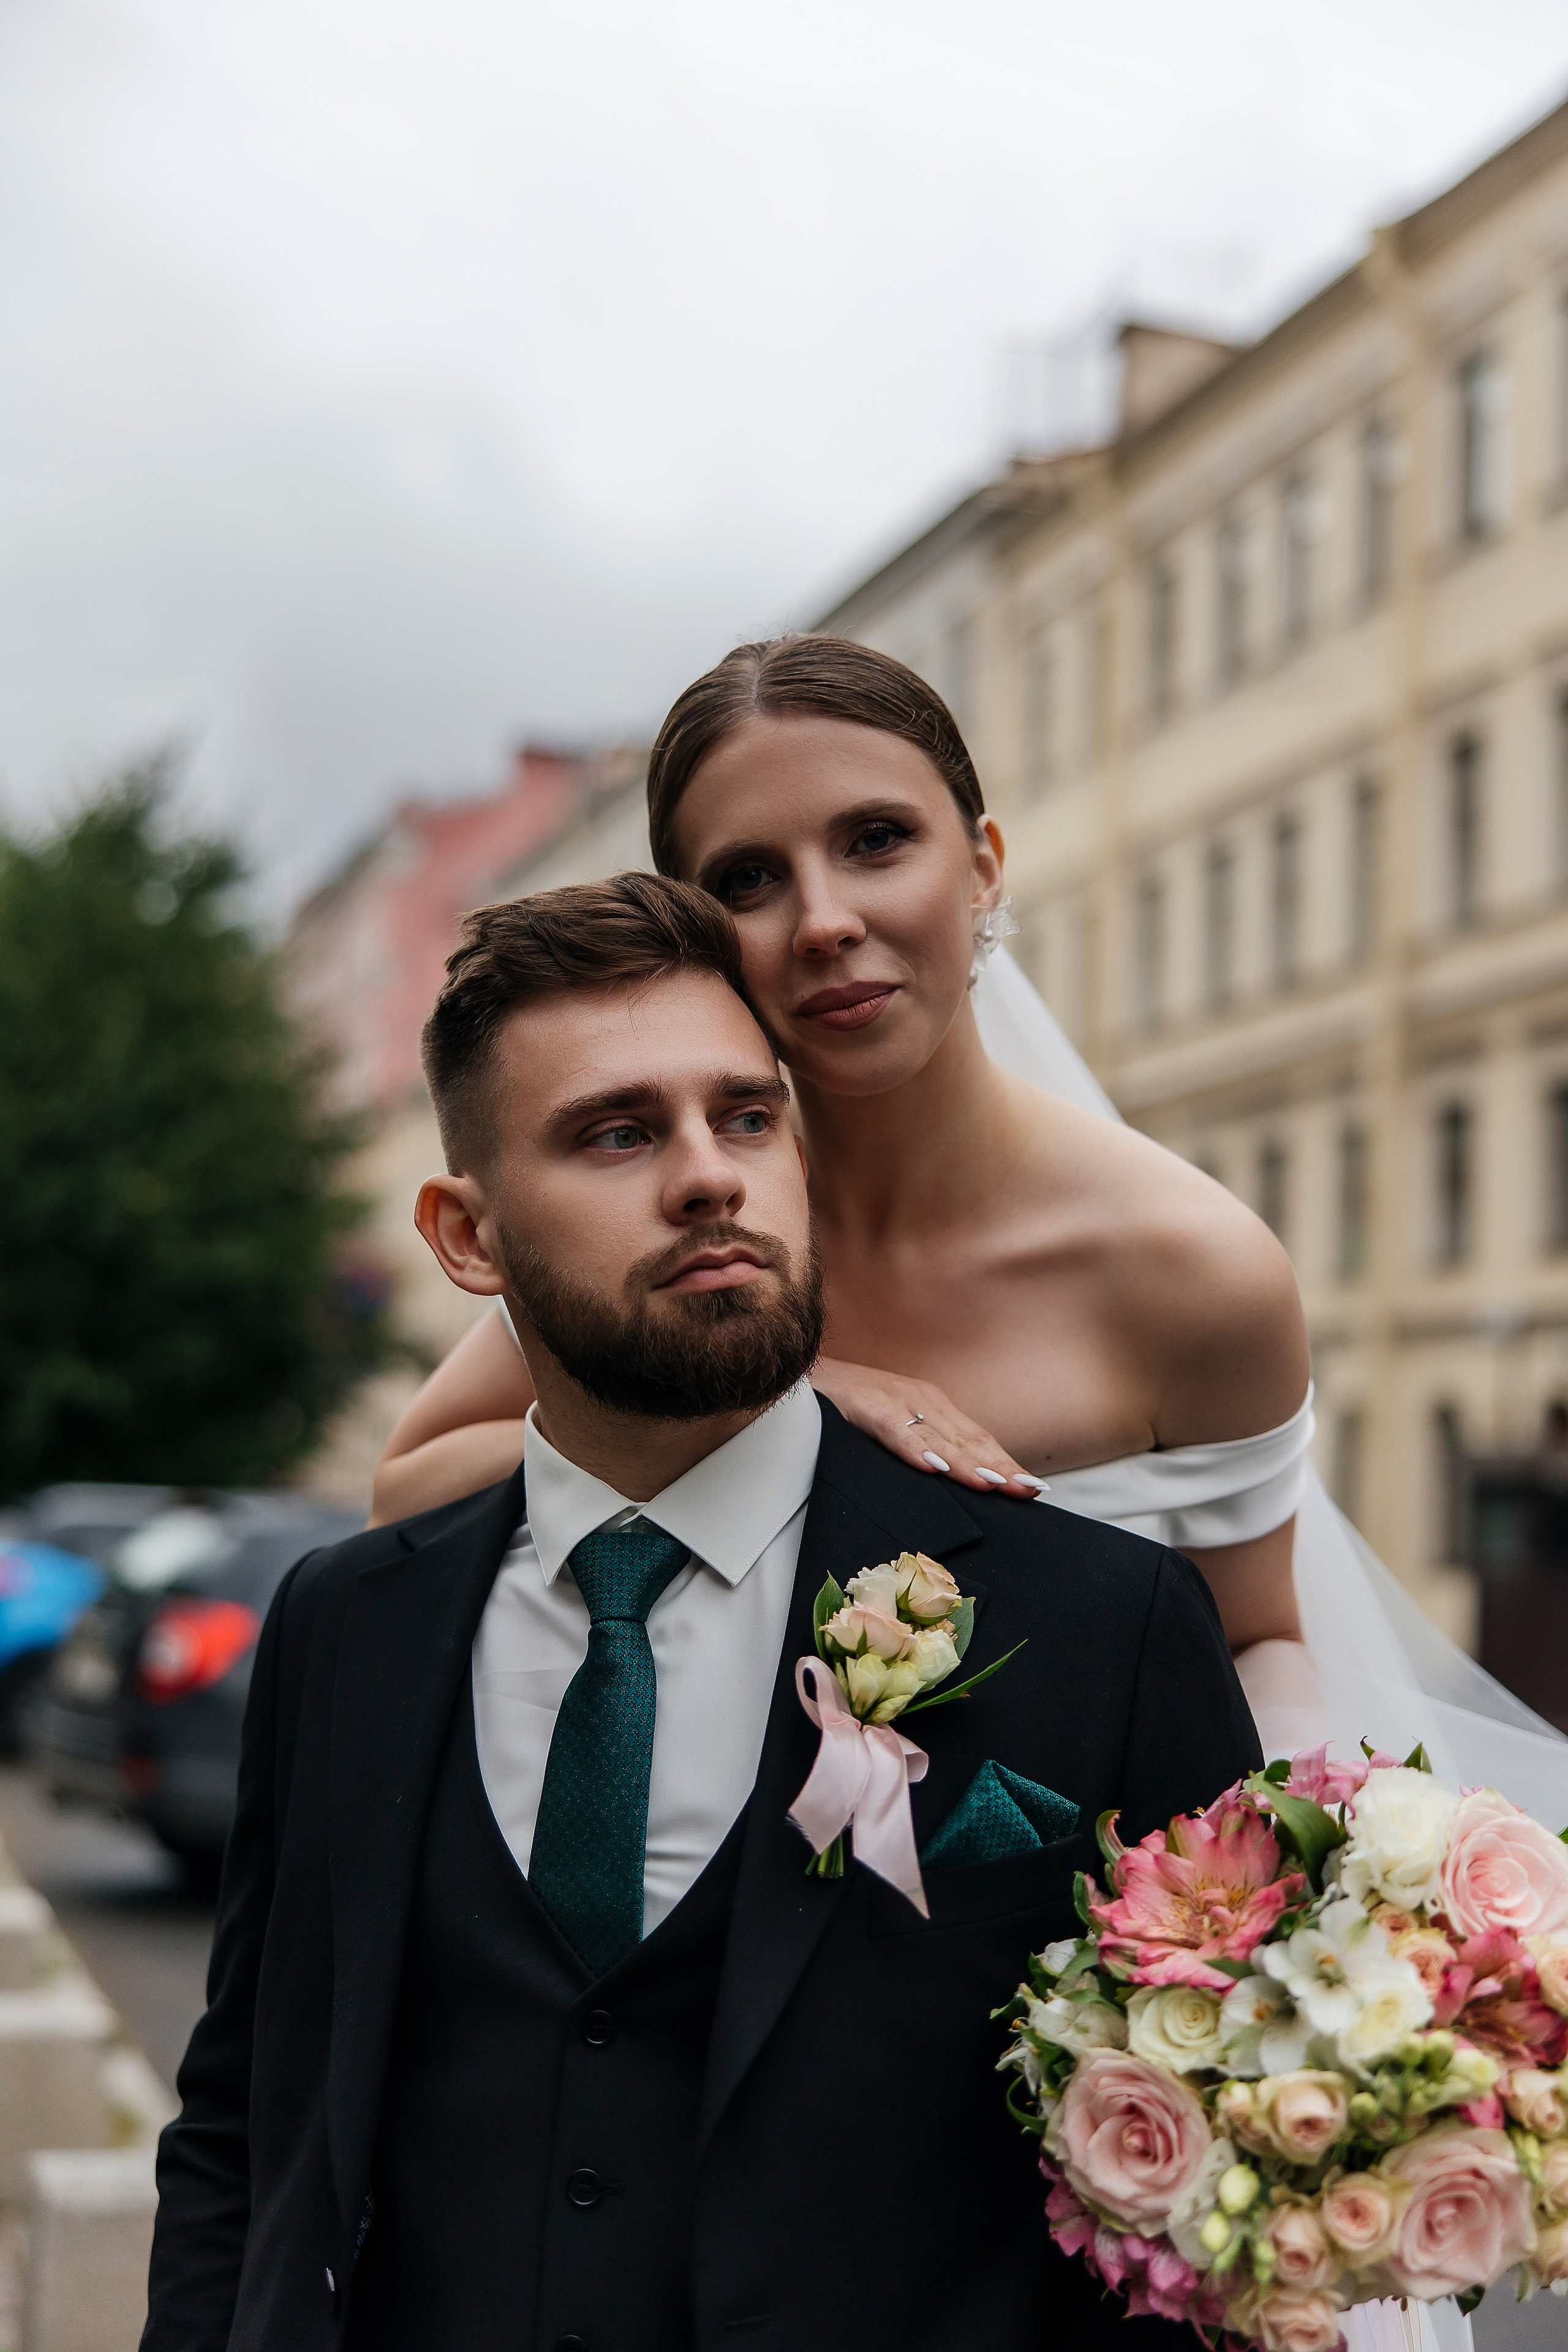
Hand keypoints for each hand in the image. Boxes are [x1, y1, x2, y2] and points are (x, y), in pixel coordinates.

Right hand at [810, 1358, 1045, 1498]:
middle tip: (1029, 1492)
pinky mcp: (864, 1406)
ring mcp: (893, 1401)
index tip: (1033, 1488)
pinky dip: (914, 1450)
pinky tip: (934, 1468)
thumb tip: (950, 1484)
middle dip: (998, 1467)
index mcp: (930, 1407)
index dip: (1003, 1463)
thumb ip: (920, 1450)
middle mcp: (920, 1400)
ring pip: (938, 1438)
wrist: (799, 1373)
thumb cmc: (845, 1406)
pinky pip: (893, 1431)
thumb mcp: (892, 1428)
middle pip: (967, 1440)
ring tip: (995, 1485)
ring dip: (967, 1463)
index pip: (976, 1440)